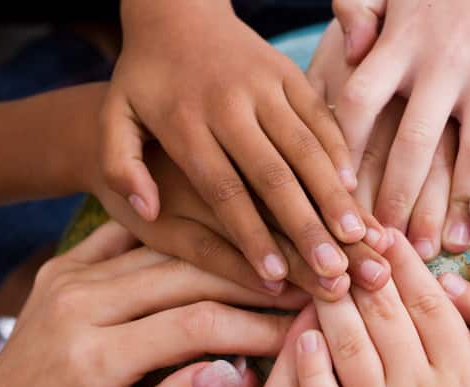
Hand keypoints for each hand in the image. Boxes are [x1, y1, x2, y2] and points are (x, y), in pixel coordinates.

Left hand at [0, 222, 304, 386]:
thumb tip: (231, 378)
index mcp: (89, 355)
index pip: (196, 326)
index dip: (260, 328)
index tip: (308, 333)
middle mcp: (78, 302)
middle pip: (189, 277)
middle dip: (257, 284)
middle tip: (312, 289)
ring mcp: (70, 277)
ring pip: (170, 252)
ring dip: (230, 258)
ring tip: (284, 267)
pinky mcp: (68, 268)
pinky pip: (136, 238)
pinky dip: (183, 238)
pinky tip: (225, 241)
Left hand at [102, 0, 368, 286]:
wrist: (176, 7)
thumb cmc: (145, 77)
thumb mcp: (114, 115)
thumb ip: (121, 165)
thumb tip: (148, 211)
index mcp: (186, 124)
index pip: (224, 190)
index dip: (250, 235)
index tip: (273, 276)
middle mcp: (229, 105)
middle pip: (273, 176)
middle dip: (304, 226)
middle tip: (331, 270)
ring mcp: (264, 87)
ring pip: (305, 148)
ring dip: (333, 194)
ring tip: (355, 236)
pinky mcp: (289, 74)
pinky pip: (320, 118)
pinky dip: (339, 153)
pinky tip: (353, 190)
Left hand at [296, 233, 469, 386]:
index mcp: (463, 378)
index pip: (430, 305)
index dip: (407, 266)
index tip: (389, 235)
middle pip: (384, 315)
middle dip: (364, 269)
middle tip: (345, 235)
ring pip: (349, 347)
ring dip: (333, 305)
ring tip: (319, 271)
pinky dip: (308, 368)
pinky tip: (300, 338)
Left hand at [308, 21, 458, 259]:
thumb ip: (361, 9)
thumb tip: (349, 52)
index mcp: (401, 39)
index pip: (359, 103)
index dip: (346, 153)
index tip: (339, 195)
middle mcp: (444, 60)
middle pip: (414, 145)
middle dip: (398, 200)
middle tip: (388, 246)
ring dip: (457, 205)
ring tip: (444, 245)